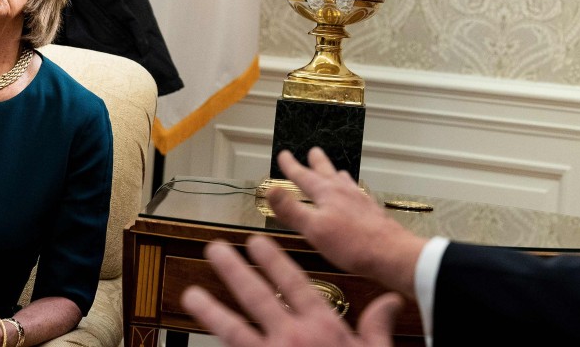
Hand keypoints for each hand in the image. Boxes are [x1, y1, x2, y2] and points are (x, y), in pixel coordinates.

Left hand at [182, 236, 402, 346]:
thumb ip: (376, 326)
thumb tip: (388, 301)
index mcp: (322, 327)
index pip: (292, 282)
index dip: (273, 259)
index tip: (257, 242)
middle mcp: (293, 338)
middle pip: (256, 296)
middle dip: (233, 269)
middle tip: (215, 249)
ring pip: (233, 329)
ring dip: (210, 309)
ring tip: (191, 293)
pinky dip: (220, 345)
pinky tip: (203, 340)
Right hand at [267, 148, 427, 297]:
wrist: (390, 253)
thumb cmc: (351, 243)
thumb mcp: (313, 229)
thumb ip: (291, 210)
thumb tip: (270, 190)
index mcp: (327, 194)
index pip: (304, 176)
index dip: (292, 166)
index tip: (284, 154)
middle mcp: (344, 191)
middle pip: (327, 172)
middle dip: (317, 162)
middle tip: (313, 151)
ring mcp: (360, 200)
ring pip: (344, 181)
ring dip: (335, 174)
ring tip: (334, 172)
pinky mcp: (372, 212)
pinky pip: (357, 194)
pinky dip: (350, 190)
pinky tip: (354, 198)